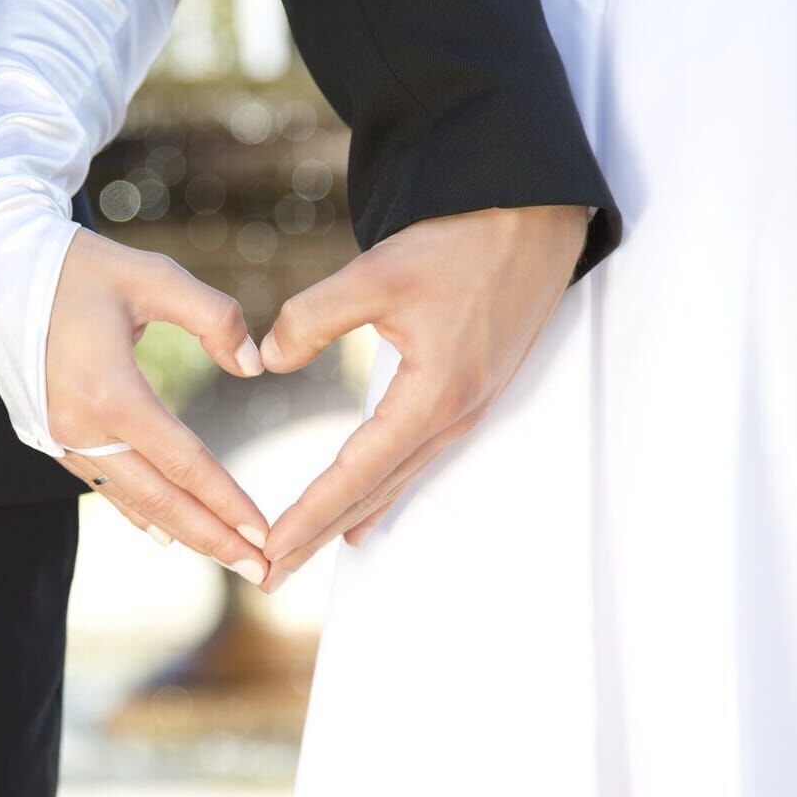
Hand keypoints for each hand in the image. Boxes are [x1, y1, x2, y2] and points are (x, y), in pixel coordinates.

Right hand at [47, 229, 270, 585]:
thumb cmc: (80, 267)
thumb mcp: (153, 275)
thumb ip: (213, 316)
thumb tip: (253, 366)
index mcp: (109, 390)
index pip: (182, 461)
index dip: (226, 500)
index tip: (264, 532)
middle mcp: (80, 424)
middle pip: (157, 498)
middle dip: (211, 538)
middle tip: (259, 570)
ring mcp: (59, 435)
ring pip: (129, 498)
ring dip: (181, 531)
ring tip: (226, 557)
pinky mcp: (49, 433)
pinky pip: (100, 484)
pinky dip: (137, 511)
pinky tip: (166, 533)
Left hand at [257, 206, 587, 591]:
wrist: (529, 221)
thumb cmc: (457, 243)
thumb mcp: (376, 274)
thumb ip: (313, 318)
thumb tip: (268, 359)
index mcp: (432, 396)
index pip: (357, 472)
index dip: (310, 512)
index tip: (271, 547)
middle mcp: (453, 417)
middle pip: (375, 493)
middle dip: (319, 535)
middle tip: (270, 576)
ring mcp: (466, 411)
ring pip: (395, 481)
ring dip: (346, 519)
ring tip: (303, 553)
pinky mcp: (468, 397)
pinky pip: (416, 461)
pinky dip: (382, 493)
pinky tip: (362, 517)